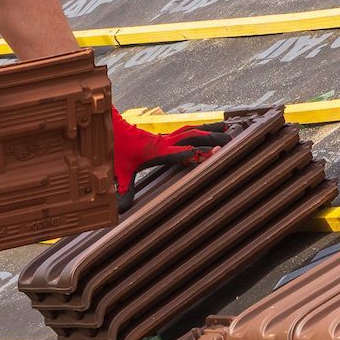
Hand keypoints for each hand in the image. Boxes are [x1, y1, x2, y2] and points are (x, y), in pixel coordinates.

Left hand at [110, 111, 228, 202]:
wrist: (109, 130)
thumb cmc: (116, 150)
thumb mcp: (119, 173)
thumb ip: (123, 190)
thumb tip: (121, 210)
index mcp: (156, 152)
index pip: (179, 152)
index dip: (194, 153)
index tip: (212, 153)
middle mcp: (164, 142)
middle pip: (191, 137)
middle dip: (211, 139)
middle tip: (229, 140)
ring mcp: (165, 138)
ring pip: (191, 131)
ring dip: (209, 130)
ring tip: (227, 128)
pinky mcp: (165, 137)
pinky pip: (186, 131)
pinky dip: (200, 128)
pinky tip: (209, 129)